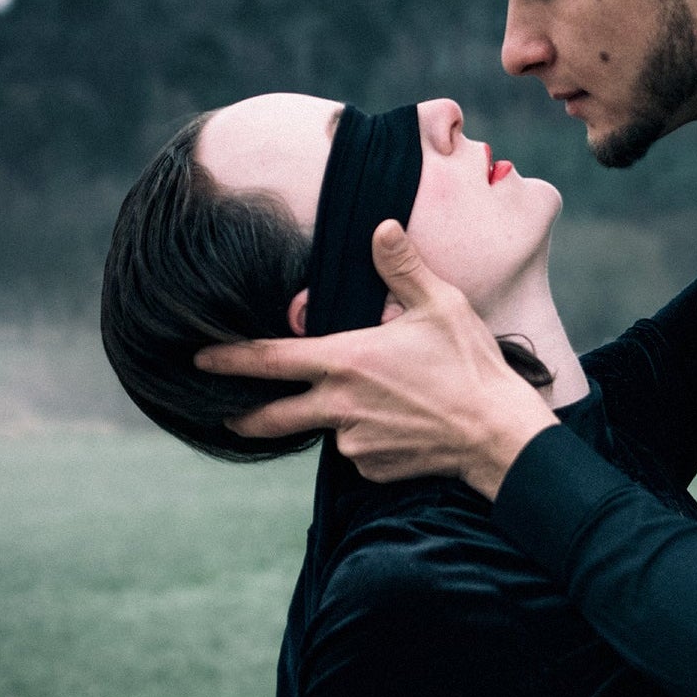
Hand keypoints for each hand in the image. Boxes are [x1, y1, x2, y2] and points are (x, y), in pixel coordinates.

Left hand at [195, 221, 558, 496]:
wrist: (497, 435)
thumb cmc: (471, 366)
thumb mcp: (441, 305)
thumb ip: (402, 267)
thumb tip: (380, 227)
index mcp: (346, 361)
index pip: (268, 360)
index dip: (228, 358)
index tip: (198, 358)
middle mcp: (340, 407)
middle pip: (272, 417)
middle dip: (244, 415)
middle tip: (226, 413)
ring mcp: (355, 443)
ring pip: (328, 429)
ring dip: (336, 417)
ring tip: (382, 402)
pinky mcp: (373, 468)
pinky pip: (358, 451)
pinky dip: (369, 439)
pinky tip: (402, 425)